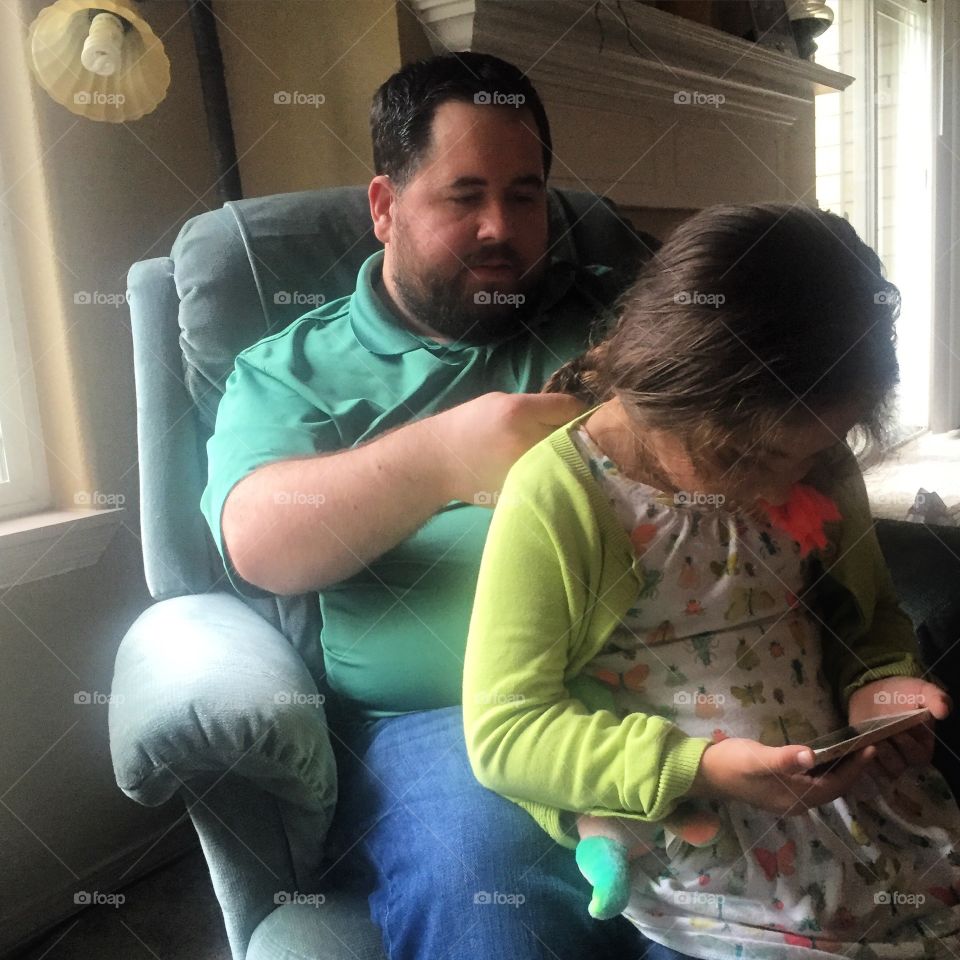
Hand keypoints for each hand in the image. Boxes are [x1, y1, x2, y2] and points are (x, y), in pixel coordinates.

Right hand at [427, 392, 586, 505]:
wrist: (438, 462)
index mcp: (518, 412)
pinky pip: (552, 483)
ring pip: (567, 464)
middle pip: (574, 438)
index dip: (578, 411)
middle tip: (572, 439)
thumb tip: (572, 415)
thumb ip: (536, 407)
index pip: (569, 408)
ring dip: (569, 461)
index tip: (578, 417)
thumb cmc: (469, 425)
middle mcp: (525, 441)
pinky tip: (543, 475)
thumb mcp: (500, 401)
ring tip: (558, 458)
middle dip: (577, 438)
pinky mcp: (522, 492)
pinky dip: (554, 479)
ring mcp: (525, 470)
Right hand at [687, 737, 877, 815]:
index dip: (854, 769)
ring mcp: (787, 798)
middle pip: (833, 789)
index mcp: (795, 798)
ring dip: (839, 770)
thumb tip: (812, 755)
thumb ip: (786, 758)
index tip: (870, 749)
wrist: (704, 772)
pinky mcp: (779, 790)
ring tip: (852, 750)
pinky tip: (824, 757)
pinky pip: (811, 783)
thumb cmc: (732, 763)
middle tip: (866, 747)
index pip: (835, 786)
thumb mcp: (758, 758)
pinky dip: (823, 770)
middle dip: (851, 770)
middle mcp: (796, 803)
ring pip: (823, 787)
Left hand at [847, 677, 951, 779]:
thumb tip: (944, 710)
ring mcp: (886, 759)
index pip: (919, 754)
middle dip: (889, 752)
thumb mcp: (919, 690)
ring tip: (869, 741)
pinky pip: (867, 769)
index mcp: (923, 744)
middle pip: (900, 766)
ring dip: (875, 756)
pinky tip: (858, 748)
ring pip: (883, 769)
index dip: (908, 745)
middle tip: (879, 735)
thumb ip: (934, 697)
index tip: (898, 730)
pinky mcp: (868, 759)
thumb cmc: (900, 694)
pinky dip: (863, 761)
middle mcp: (906, 756)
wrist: (872, 692)